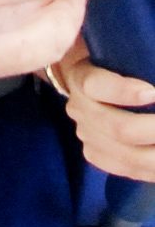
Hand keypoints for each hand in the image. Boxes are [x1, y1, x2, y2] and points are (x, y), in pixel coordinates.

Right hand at [47, 39, 154, 178]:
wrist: (95, 81)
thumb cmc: (120, 63)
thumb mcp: (127, 55)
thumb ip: (145, 63)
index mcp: (83, 75)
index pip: (96, 86)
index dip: (125, 92)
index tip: (154, 92)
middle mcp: (79, 107)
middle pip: (118, 128)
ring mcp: (85, 133)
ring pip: (127, 156)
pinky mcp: (94, 152)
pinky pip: (125, 169)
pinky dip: (153, 170)